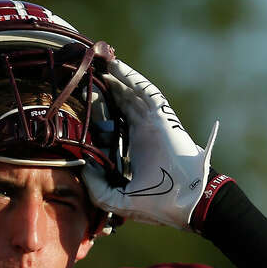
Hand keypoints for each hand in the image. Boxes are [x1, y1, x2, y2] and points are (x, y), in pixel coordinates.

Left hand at [83, 58, 218, 229]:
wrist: (189, 203)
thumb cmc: (159, 204)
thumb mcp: (118, 199)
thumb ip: (98, 187)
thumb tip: (81, 168)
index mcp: (133, 149)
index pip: (112, 125)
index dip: (97, 111)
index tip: (78, 101)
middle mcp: (142, 133)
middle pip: (120, 104)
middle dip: (103, 89)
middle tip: (83, 74)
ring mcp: (153, 123)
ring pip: (131, 94)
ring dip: (116, 78)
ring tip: (98, 63)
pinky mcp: (163, 118)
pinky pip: (146, 93)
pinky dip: (132, 78)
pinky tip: (116, 67)